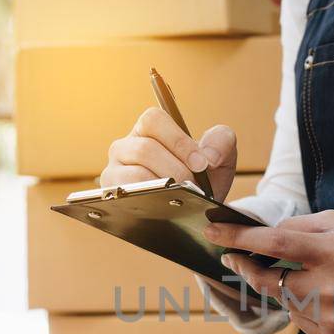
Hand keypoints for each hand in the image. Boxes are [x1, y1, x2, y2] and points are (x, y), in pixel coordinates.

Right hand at [100, 108, 237, 199]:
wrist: (195, 213)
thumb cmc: (202, 180)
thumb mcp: (219, 158)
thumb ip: (221, 142)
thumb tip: (209, 155)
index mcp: (149, 129)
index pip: (154, 120)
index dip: (179, 141)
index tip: (202, 164)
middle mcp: (126, 146)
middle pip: (145, 149)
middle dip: (177, 171)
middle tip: (196, 188)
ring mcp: (114, 170)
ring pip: (136, 175)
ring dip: (165, 189)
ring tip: (183, 198)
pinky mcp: (111, 195)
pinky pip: (126, 195)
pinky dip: (151, 201)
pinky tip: (166, 207)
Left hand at [205, 211, 333, 333]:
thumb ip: (299, 227)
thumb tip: (259, 236)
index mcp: (333, 252)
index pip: (275, 244)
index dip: (239, 239)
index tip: (212, 233)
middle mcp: (331, 288)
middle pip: (270, 281)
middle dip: (249, 268)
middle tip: (235, 259)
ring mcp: (332, 319)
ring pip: (284, 303)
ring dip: (286, 288)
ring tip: (315, 277)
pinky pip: (299, 321)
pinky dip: (302, 307)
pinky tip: (327, 297)